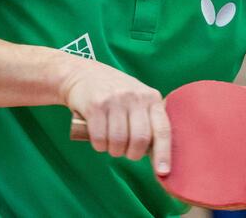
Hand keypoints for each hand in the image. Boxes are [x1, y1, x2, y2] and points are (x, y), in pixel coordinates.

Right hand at [59, 58, 170, 174]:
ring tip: (111, 145)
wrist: (82, 73)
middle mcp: (135, 97)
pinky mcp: (95, 105)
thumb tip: (158, 154)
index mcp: (151, 97)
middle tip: (126, 153)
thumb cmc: (114, 93)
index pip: (162, 129)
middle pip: (140, 139)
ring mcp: (115, 99)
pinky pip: (100, 137)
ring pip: (119, 141)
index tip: (162, 172)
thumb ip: (148, 119)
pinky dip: (99, 146)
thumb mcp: (137, 98)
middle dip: (132, 154)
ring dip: (114, 151)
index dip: (164, 153)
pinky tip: (99, 142)